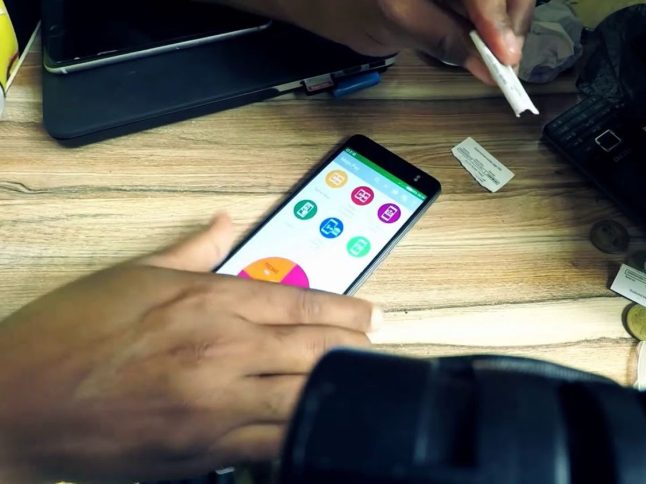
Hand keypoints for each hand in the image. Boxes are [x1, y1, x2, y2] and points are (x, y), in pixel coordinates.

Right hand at [0, 214, 377, 482]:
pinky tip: (317, 429)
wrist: (17, 401)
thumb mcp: (131, 274)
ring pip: (304, 397)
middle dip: (355, 347)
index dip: (348, 309)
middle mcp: (222, 348)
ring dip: (336, 389)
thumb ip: (190, 250)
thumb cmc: (67, 336)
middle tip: (372, 345)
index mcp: (208, 300)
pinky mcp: (204, 449)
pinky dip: (299, 436)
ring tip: (355, 383)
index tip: (371, 313)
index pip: (302, 302)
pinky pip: (272, 444)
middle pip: (316, 348)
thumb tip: (224, 223)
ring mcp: (216, 402)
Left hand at [226, 0, 534, 83]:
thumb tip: (488, 67)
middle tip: (508, 60)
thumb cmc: (339, 4)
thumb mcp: (392, 25)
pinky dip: (489, 13)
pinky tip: (487, 35)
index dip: (500, 19)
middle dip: (512, 18)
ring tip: (500, 53)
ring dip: (505, 18)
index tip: (507, 57)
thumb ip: (443, 40)